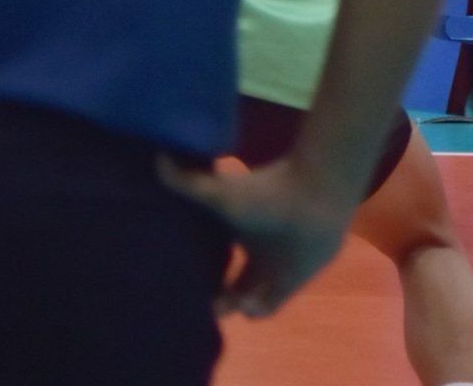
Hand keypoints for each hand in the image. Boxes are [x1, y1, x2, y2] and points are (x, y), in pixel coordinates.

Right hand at [159, 154, 350, 317]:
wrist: (315, 193)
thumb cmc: (267, 192)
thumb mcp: (220, 192)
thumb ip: (188, 181)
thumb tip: (156, 160)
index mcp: (239, 232)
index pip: (214, 260)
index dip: (199, 273)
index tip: (179, 281)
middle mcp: (255, 251)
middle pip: (229, 285)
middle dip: (213, 298)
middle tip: (196, 304)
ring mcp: (274, 269)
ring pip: (246, 299)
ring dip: (232, 305)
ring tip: (221, 302)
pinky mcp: (291, 284)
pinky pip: (268, 309)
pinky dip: (254, 311)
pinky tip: (247, 302)